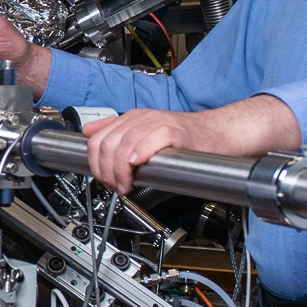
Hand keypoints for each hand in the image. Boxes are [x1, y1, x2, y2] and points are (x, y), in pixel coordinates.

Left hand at [83, 97, 301, 192]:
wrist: (217, 136)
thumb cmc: (185, 139)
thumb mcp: (143, 132)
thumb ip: (116, 131)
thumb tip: (89, 133)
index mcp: (130, 119)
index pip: (96, 139)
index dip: (95, 165)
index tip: (105, 181)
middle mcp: (140, 118)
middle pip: (106, 144)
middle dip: (105, 172)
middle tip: (116, 187)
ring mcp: (157, 123)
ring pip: (123, 144)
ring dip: (120, 170)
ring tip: (127, 185)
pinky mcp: (174, 131)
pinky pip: (150, 139)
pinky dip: (140, 153)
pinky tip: (137, 165)